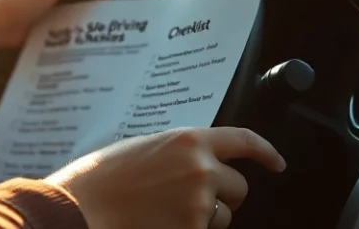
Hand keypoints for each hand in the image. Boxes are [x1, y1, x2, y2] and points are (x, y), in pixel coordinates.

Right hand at [46, 127, 285, 228]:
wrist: (82, 206)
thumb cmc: (102, 175)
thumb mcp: (144, 147)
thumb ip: (177, 151)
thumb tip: (199, 161)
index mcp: (187, 140)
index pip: (243, 141)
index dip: (266, 152)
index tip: (276, 163)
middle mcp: (201, 169)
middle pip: (238, 186)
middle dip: (223, 194)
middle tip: (191, 197)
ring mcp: (199, 203)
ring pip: (223, 215)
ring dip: (205, 216)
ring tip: (165, 210)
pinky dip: (189, 228)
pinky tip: (160, 221)